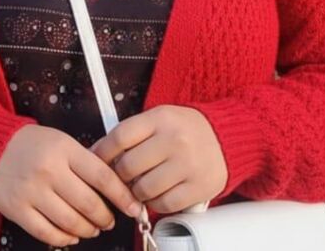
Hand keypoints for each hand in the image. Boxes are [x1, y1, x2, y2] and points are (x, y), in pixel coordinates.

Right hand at [0, 124, 142, 246]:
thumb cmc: (32, 144)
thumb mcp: (61, 141)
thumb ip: (85, 162)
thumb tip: (114, 188)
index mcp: (64, 149)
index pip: (102, 176)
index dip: (122, 196)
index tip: (133, 207)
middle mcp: (49, 170)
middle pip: (88, 204)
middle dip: (105, 218)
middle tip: (109, 220)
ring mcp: (32, 191)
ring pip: (71, 223)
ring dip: (87, 230)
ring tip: (91, 228)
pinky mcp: (18, 210)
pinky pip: (48, 234)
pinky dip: (64, 239)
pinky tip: (70, 234)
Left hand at [89, 105, 227, 213]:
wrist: (227, 137)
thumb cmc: (186, 129)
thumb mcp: (159, 118)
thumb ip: (131, 133)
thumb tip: (98, 153)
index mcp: (161, 118)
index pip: (120, 137)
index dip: (103, 152)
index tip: (97, 161)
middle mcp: (174, 140)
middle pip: (128, 166)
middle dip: (120, 175)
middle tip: (124, 174)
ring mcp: (187, 165)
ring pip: (143, 189)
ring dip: (137, 191)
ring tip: (143, 182)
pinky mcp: (198, 188)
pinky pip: (163, 205)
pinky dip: (155, 203)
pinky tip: (159, 192)